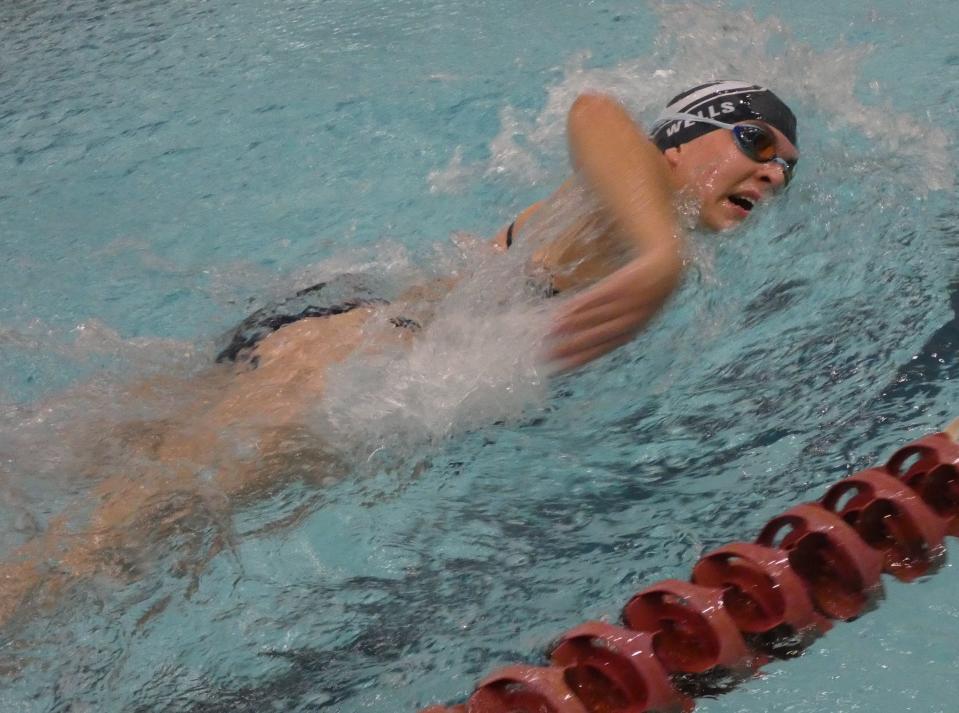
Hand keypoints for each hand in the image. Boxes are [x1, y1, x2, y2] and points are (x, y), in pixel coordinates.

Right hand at [545, 247, 682, 371]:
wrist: (663, 272)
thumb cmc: (640, 299)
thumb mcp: (629, 318)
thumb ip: (608, 329)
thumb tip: (578, 342)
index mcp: (629, 333)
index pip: (601, 349)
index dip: (581, 358)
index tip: (560, 366)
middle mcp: (629, 321)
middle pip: (598, 336)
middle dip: (573, 344)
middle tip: (550, 351)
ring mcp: (627, 303)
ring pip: (598, 317)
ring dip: (575, 324)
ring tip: (553, 330)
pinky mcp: (623, 284)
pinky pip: (600, 296)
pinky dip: (583, 304)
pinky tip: (566, 309)